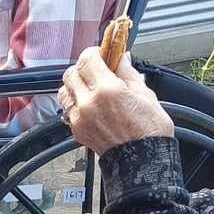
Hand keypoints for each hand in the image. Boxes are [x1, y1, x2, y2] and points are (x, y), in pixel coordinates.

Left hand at [56, 49, 171, 154]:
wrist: (142, 161)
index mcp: (107, 89)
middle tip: (95, 69)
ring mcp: (80, 118)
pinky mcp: (77, 130)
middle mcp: (89, 103)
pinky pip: (67, 109)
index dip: (94, 53)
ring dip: (75, 85)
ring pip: (64, 91)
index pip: (87, 59)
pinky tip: (89, 103)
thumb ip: (128, 73)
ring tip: (90, 87)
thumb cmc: (149, 131)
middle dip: (83, 67)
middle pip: (71, 73)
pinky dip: (75, 102)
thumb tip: (122, 58)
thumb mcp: (145, 94)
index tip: (100, 53)